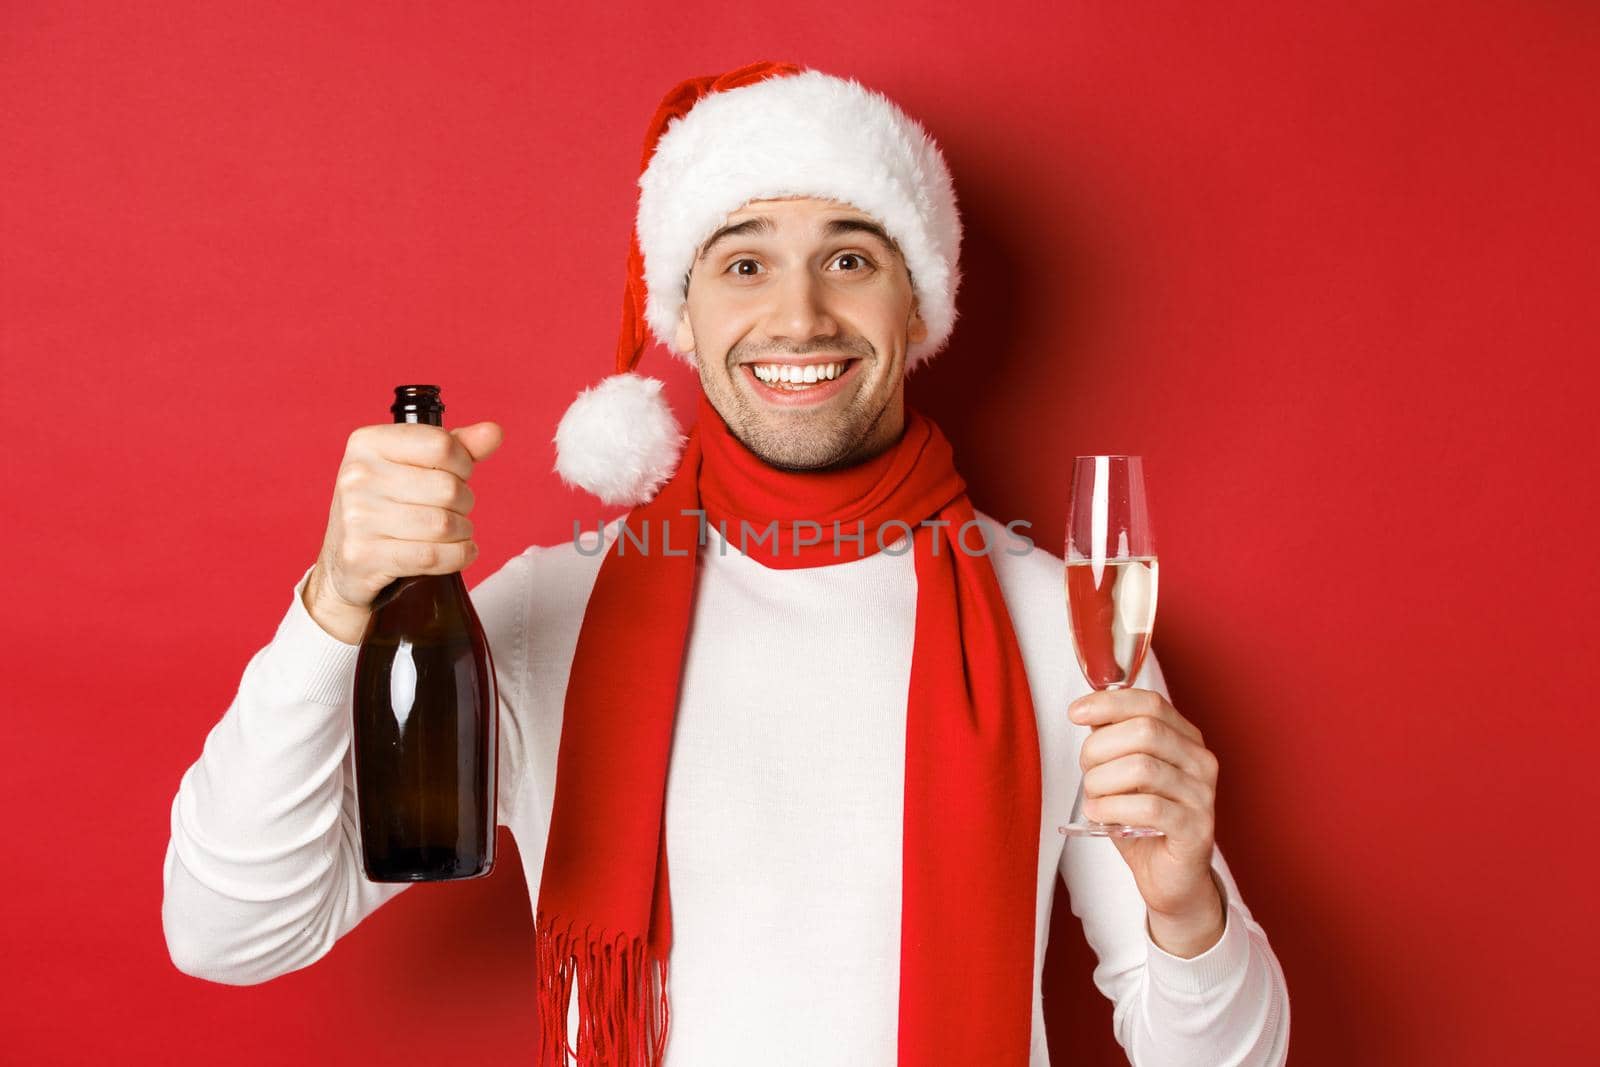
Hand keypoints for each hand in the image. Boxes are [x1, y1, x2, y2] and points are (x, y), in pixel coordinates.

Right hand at [303, 420, 503, 642]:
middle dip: (464, 503)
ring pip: (443, 524)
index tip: (459, 475)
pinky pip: (431, 556)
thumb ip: (457, 446)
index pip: (441, 444)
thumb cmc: (387, 505)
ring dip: (462, 532)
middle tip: (455, 509)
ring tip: (454, 532)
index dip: (463, 463)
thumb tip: (494, 432)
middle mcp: (357, 476)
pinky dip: (457, 556)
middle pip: (448, 488)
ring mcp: (357, 518)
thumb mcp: (413, 466)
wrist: (343, 562)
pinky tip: (459, 552)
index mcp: (367, 443)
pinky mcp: (363, 556)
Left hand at [1069, 687, 1224, 954]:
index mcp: (1185, 739)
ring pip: (1143, 767)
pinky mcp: (1196, 829)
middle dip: (1100, 747)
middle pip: (1144, 731)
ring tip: (1092, 797)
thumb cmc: (1144, 823)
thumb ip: (1114, 743)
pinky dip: (1113, 807)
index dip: (1108, 703)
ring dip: (1103, 781)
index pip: (1150, 703)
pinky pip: (1149, 807)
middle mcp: (1200, 762)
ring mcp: (1202, 795)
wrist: (1170, 878)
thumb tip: (1089, 714)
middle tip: (1085, 769)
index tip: (1076, 713)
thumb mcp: (1124, 775)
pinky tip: (1100, 814)